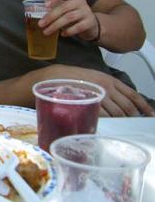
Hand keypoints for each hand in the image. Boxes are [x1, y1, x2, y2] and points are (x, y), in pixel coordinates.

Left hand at [40, 0, 97, 39]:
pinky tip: (62, 34)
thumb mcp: (65, 9)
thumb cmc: (73, 15)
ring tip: (46, 31)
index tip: (45, 5)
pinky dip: (68, 31)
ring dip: (56, 25)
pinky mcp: (90, 22)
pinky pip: (78, 26)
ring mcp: (86, 11)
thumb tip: (36, 14)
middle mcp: (80, 1)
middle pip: (64, 7)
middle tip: (40, 24)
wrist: (92, 24)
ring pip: (69, 17)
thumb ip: (54, 9)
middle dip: (50, 16)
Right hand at [40, 65, 154, 116]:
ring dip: (121, 120)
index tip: (151, 114)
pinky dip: (109, 121)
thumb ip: (110, 87)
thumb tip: (122, 101)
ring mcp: (100, 96)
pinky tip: (108, 123)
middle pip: (128, 107)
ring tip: (120, 124)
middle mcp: (108, 87)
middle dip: (133, 116)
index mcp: (111, 80)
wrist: (56, 77)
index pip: (133, 95)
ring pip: (118, 113)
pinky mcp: (91, 103)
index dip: (144, 106)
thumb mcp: (96, 77)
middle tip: (134, 123)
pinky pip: (106, 116)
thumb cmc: (75, 78)